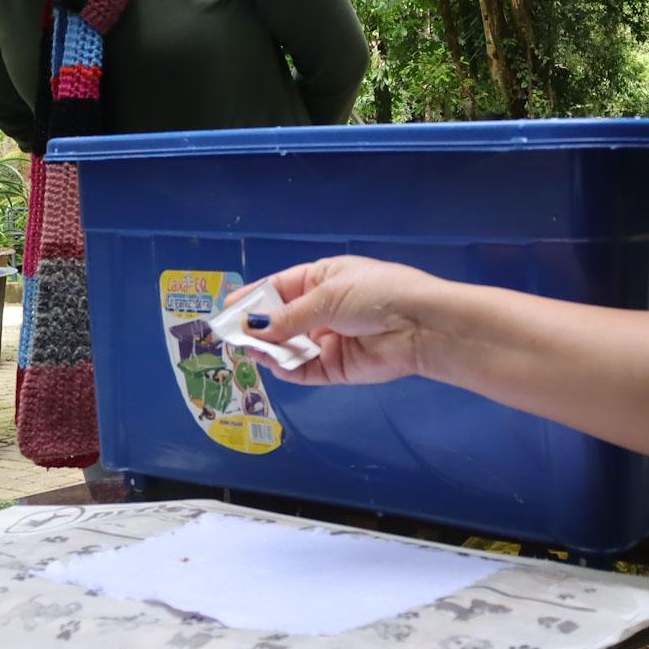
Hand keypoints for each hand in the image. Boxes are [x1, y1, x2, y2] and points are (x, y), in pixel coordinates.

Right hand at [238, 257, 439, 386]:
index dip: (254, 298)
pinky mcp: (338, 367)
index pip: (280, 287)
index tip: (227, 309)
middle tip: (229, 337)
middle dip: (257, 327)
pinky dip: (288, 368)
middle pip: (281, 320)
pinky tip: (274, 364)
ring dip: (270, 348)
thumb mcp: (328, 296)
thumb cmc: (375, 294)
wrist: (421, 326)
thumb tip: (251, 327)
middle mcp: (324, 309)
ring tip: (249, 350)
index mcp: (323, 278)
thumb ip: (288, 317)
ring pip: (289, 347)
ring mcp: (330, 339)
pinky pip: (305, 369)